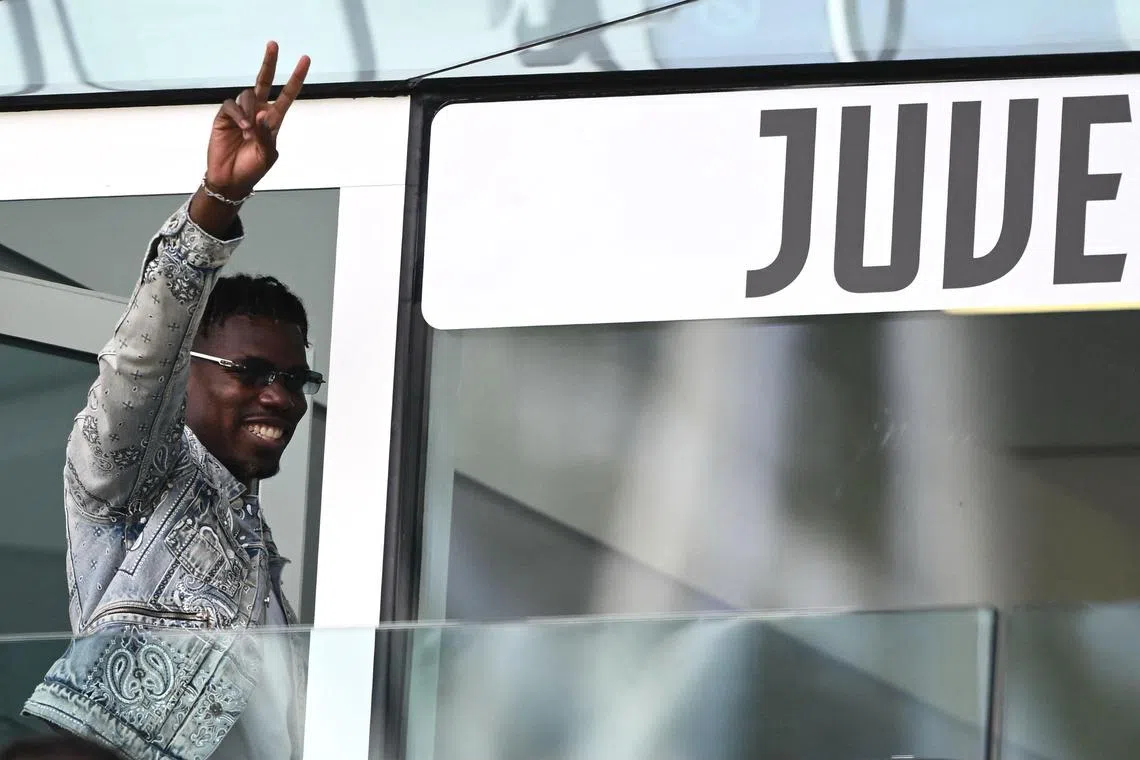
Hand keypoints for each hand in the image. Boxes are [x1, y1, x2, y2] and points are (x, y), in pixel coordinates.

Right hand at [205, 41, 310, 199]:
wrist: (230, 180)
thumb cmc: (252, 169)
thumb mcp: (266, 155)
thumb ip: (266, 135)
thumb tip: (262, 114)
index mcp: (273, 120)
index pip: (286, 94)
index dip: (296, 78)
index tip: (305, 60)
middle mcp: (258, 111)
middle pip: (264, 80)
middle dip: (269, 62)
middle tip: (274, 44)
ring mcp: (241, 112)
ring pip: (247, 95)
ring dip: (249, 111)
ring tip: (248, 132)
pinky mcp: (224, 116)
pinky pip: (231, 106)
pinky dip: (238, 115)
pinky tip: (242, 128)